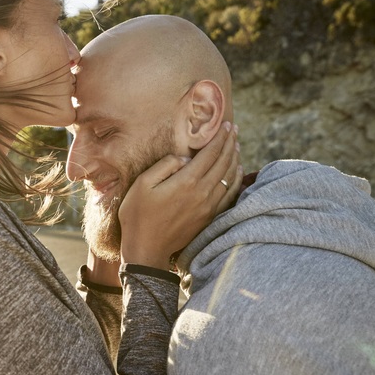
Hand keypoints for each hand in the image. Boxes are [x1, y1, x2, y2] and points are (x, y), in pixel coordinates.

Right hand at [118, 122, 241, 269]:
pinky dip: (236, 179)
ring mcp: (208, 207)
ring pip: (229, 178)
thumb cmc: (138, 215)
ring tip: (236, 146)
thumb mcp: (142, 184)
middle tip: (234, 130)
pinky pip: (229, 194)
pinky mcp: (209, 217)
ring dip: (235, 159)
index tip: (226, 125)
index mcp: (187, 182)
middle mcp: (203, 193)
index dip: (220, 138)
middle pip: (223, 163)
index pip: (210, 154)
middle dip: (230, 144)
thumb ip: (165, 166)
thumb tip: (184, 158)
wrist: (146, 249)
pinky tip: (237, 172)